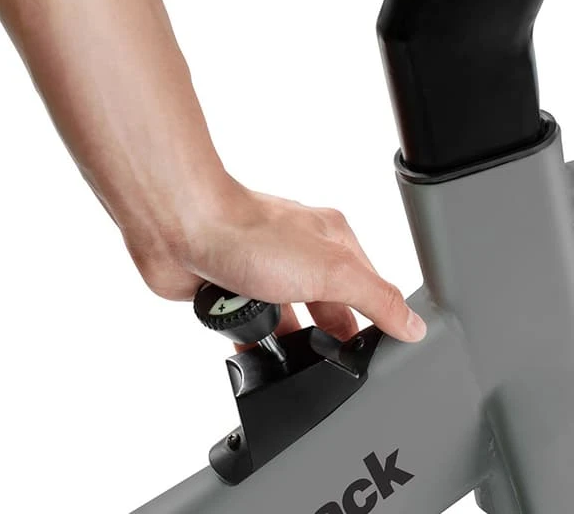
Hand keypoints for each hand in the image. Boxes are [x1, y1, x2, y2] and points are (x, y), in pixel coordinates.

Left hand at [126, 178, 426, 344]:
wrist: (181, 227)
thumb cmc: (250, 233)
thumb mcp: (331, 270)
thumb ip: (376, 298)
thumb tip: (412, 323)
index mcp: (332, 243)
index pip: (369, 289)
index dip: (376, 322)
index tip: (380, 354)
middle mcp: (299, 256)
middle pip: (327, 310)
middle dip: (328, 338)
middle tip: (331, 365)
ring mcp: (265, 274)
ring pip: (288, 322)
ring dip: (287, 342)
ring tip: (288, 359)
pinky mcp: (233, 290)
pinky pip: (251, 328)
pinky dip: (254, 344)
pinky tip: (256, 356)